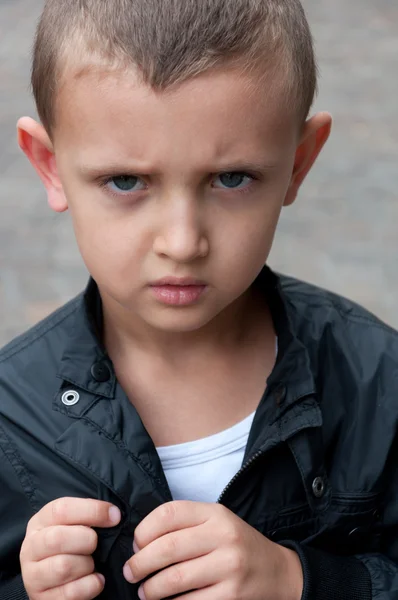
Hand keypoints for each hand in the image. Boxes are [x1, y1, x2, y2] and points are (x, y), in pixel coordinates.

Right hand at [20, 497, 120, 599]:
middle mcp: (31, 547)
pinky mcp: (42, 599)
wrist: (53, 578)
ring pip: (63, 567)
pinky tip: (95, 579)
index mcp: (40, 522)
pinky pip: (70, 593)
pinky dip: (90, 585)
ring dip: (87, 564)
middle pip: (57, 538)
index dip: (92, 511)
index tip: (114, 516)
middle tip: (96, 544)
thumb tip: (114, 514)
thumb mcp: (73, 524)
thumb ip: (88, 515)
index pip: (62, 509)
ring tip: (92, 564)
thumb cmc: (70, 544)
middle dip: (87, 540)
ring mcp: (33, 576)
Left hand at [124, 501, 302, 599]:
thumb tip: (139, 543)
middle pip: (167, 547)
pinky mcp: (231, 596)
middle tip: (130, 572)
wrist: (277, 572)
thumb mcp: (216, 523)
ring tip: (145, 591)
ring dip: (150, 589)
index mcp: (215, 514)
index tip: (135, 545)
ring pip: (174, 579)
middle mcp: (223, 536)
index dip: (144, 530)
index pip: (169, 513)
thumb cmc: (235, 546)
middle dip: (140, 563)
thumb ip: (184, 525)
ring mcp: (229, 566)